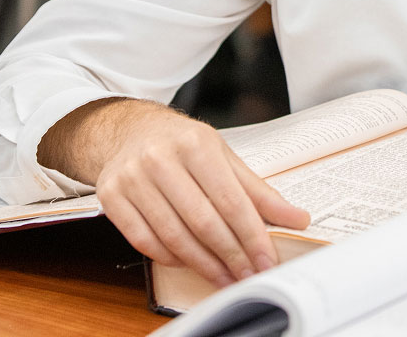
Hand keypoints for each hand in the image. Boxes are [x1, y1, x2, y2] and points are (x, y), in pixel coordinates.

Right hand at [39, 99, 309, 287]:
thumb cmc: (182, 143)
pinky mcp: (111, 198)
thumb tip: (295, 217)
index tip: (267, 258)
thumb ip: (257, 190)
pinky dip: (170, 258)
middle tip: (249, 274)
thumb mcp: (223, 155)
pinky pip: (144, 241)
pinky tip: (190, 263)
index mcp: (196, 144)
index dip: (251, 235)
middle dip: (231, 255)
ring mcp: (132, 179)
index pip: (230, 199)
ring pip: (173, 236)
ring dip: (203, 264)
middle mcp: (161, 159)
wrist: (130, 130)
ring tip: (225, 277)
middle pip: (203, 221)